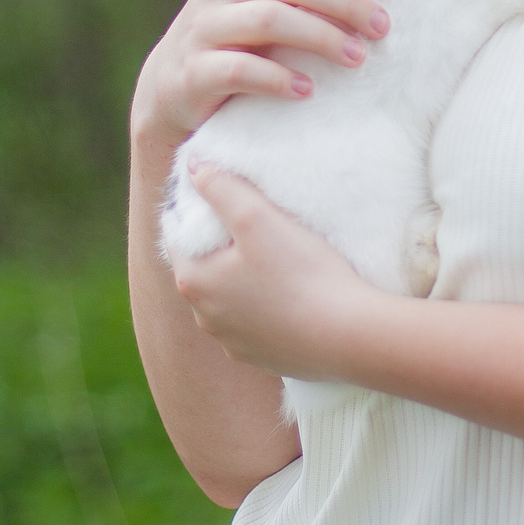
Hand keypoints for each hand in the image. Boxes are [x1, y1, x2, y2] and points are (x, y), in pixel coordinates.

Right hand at [129, 0, 394, 151]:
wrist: (171, 86)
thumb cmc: (235, 27)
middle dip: (345, 1)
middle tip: (382, 26)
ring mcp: (205, 26)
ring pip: (269, 20)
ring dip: (321, 38)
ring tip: (357, 57)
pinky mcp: (194, 71)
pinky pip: (238, 69)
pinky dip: (277, 78)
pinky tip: (307, 89)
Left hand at [172, 167, 386, 380]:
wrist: (347, 336)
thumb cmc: (302, 274)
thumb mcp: (257, 216)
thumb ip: (220, 187)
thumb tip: (192, 168)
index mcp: (194, 282)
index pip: (176, 234)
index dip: (193, 207)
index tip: (217, 191)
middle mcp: (205, 318)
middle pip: (202, 266)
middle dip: (218, 243)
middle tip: (249, 219)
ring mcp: (232, 342)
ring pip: (227, 297)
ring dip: (240, 277)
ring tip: (271, 256)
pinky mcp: (262, 356)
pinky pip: (253, 322)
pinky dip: (262, 305)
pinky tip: (288, 293)